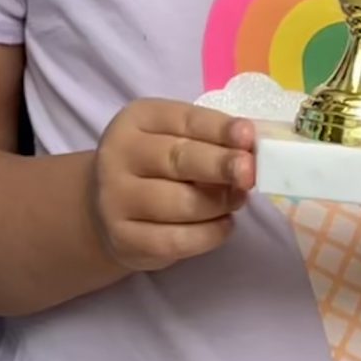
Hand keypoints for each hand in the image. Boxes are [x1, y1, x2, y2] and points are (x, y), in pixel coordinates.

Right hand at [88, 98, 255, 273]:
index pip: (183, 120)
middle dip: (221, 165)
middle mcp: (118, 155)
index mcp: (136, 120)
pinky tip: (223, 225)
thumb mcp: (174, 139)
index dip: (219, 129)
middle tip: (250, 173)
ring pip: (183, 203)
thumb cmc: (155, 167)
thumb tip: (254, 152)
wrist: (107, 208)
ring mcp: (117, 198)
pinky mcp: (125, 238)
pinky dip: (211, 234)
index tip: (248, 136)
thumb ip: (210, 141)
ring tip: (237, 200)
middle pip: (178, 160)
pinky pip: (179, 240)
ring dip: (221, 204)